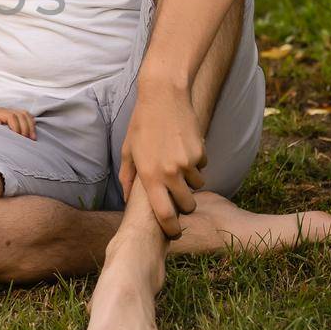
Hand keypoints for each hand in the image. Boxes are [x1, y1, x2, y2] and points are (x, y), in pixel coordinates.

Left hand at [0, 106, 35, 139]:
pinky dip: (30, 122)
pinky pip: (25, 116)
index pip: (12, 116)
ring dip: (30, 125)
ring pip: (25, 114)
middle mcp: (4, 110)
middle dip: (26, 127)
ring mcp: (8, 111)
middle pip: (21, 114)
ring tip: (32, 138)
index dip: (17, 126)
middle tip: (28, 140)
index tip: (18, 137)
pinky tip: (31, 131)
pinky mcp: (11, 115)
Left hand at [119, 80, 205, 237]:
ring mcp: (187, 163)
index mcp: (149, 176)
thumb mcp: (129, 150)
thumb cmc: (142, 123)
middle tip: (179, 198)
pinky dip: (197, 164)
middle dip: (185, 205)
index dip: (171, 229)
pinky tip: (184, 148)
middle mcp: (170, 173)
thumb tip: (127, 198)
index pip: (164, 215)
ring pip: (197, 186)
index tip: (174, 233)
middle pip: (186, 205)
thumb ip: (128, 177)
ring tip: (177, 164)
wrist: (164, 96)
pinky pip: (203, 167)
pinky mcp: (201, 152)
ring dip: (190, 181)